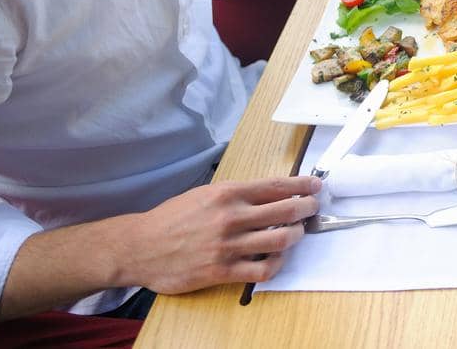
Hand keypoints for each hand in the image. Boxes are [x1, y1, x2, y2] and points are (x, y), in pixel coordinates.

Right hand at [118, 177, 322, 293]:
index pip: (277, 186)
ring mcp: (228, 245)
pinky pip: (262, 269)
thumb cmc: (172, 218)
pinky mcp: (222, 271)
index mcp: (228, 193)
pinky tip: (277, 258)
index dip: (302, 186)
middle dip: (306, 209)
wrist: (140, 246)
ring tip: (297, 233)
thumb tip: (269, 193)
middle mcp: (231, 217)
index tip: (316, 186)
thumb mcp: (204, 194)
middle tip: (312, 209)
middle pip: (286, 211)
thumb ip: (236, 195)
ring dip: (296, 235)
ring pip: (280, 240)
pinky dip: (277, 263)